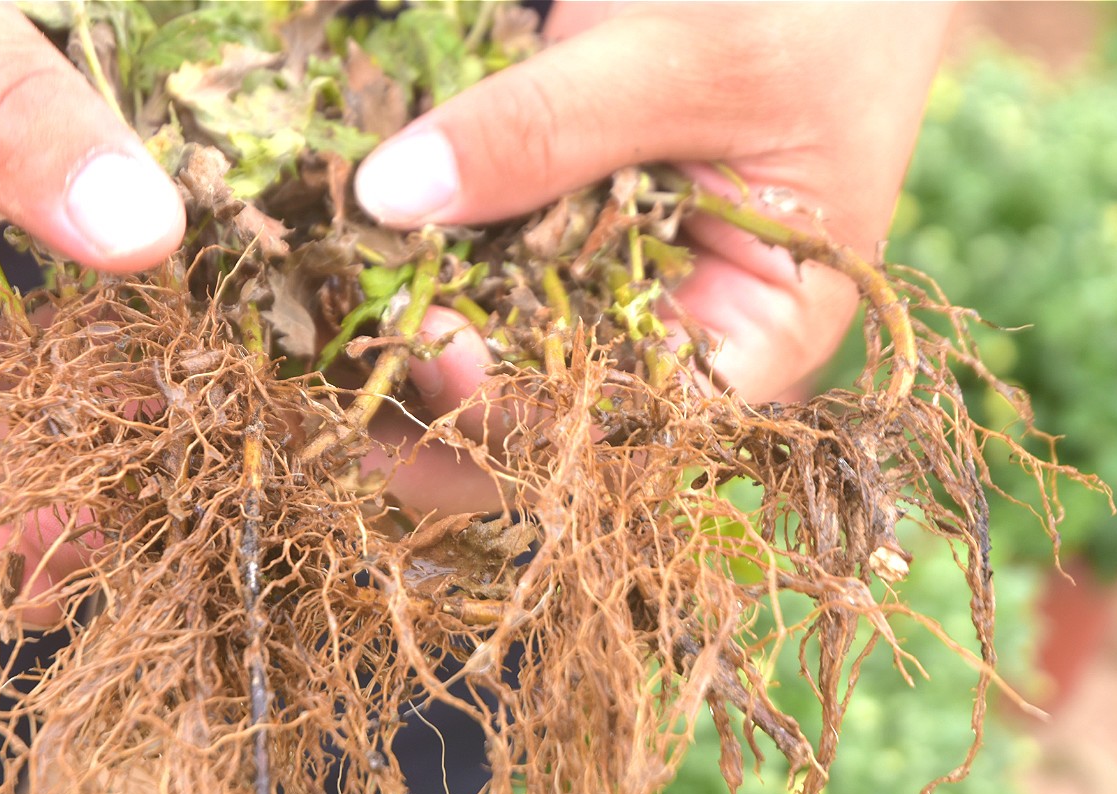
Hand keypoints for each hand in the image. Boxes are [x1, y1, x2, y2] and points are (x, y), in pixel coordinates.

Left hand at [355, 1, 951, 403]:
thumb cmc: (819, 6)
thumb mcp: (698, 59)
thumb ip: (550, 129)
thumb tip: (388, 199)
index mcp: (754, 340)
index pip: (623, 427)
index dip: (519, 414)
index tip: (425, 350)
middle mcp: (668, 341)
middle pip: (532, 425)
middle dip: (424, 409)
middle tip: (315, 377)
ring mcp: (600, 292)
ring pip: (480, 367)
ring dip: (386, 355)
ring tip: (297, 336)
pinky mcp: (546, 238)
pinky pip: (462, 279)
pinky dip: (394, 275)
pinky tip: (324, 268)